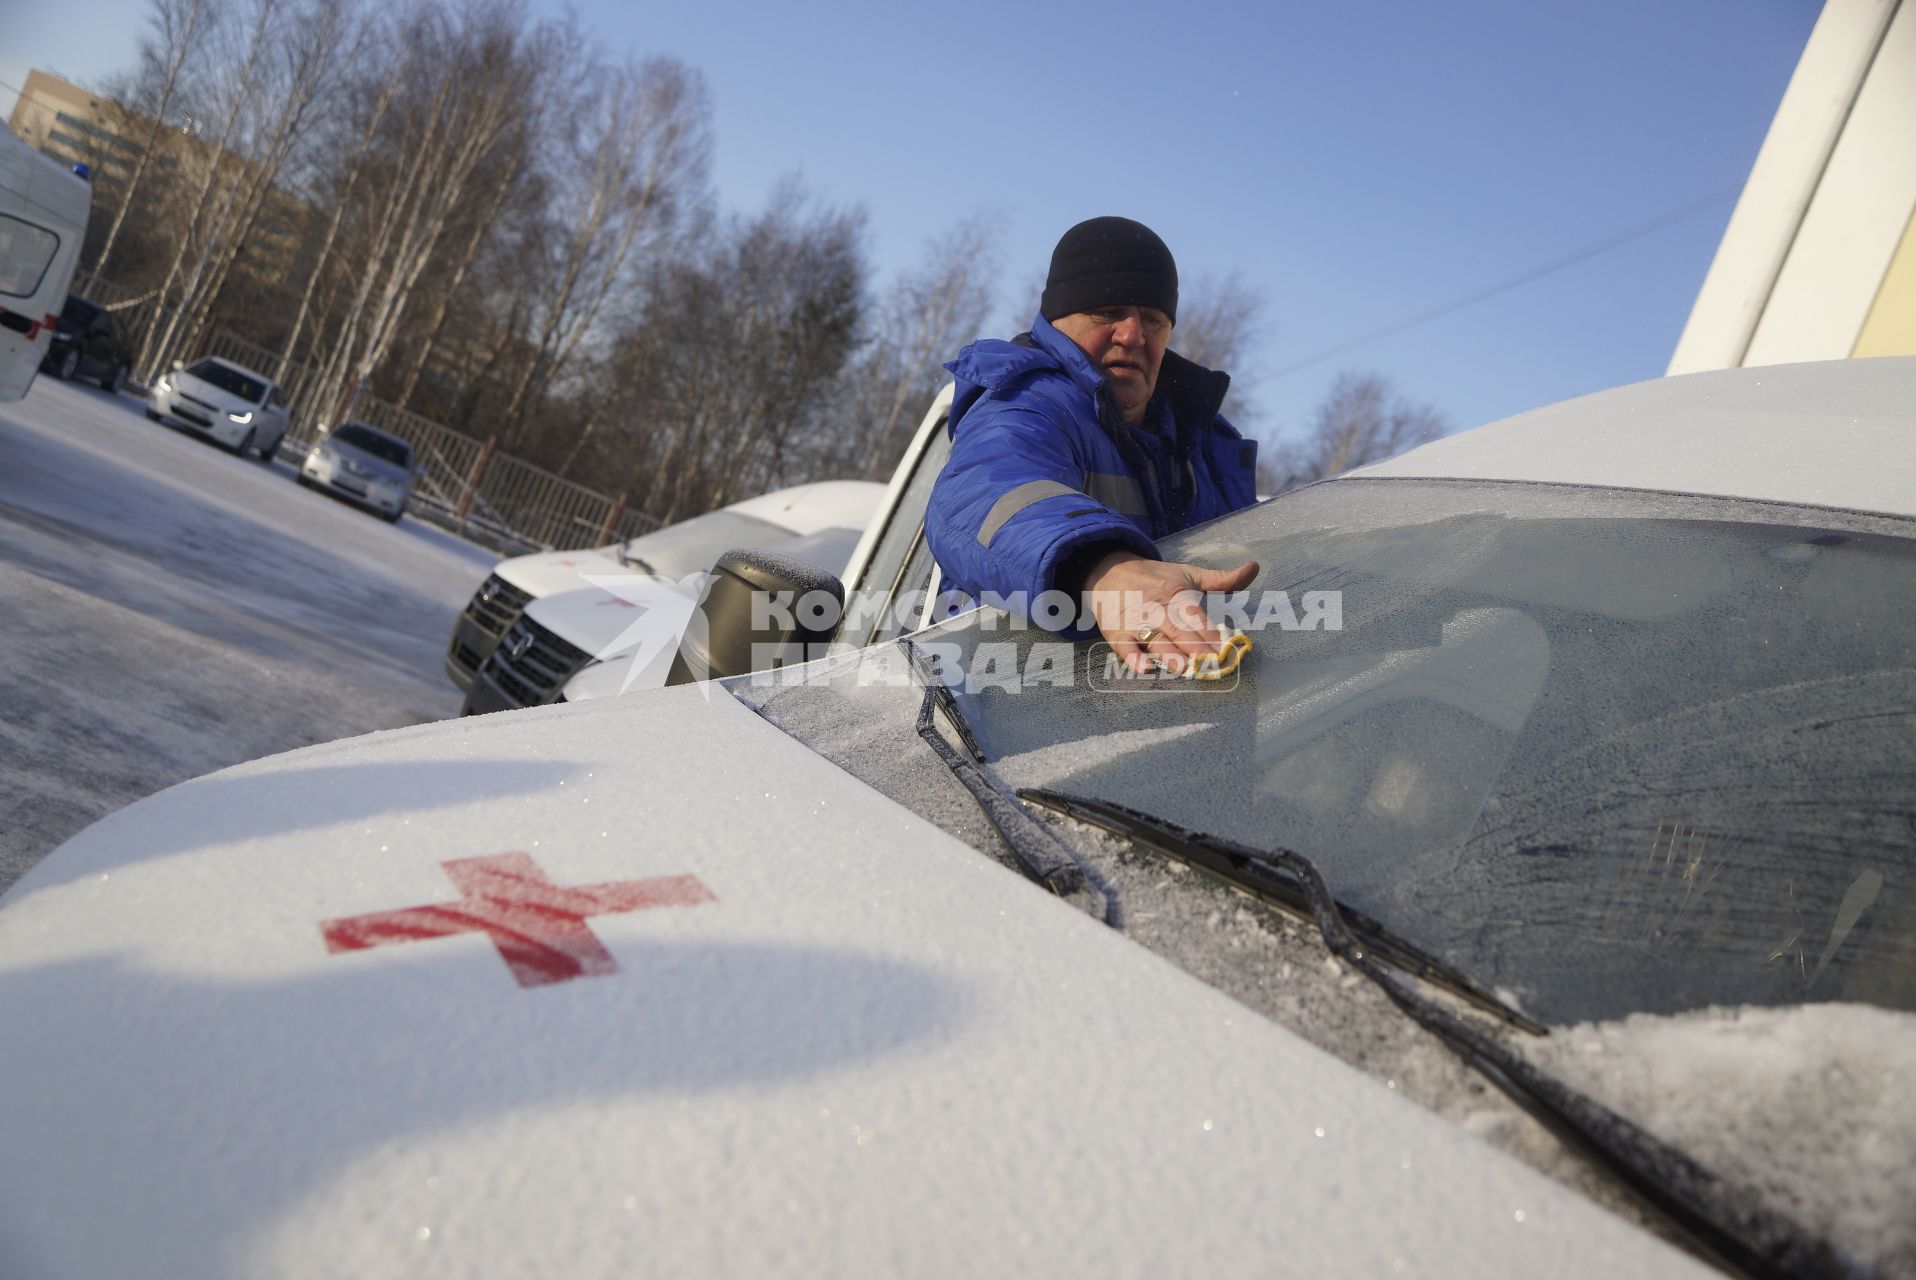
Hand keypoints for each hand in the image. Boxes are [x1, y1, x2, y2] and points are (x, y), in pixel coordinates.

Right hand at [1082, 551, 1259, 674]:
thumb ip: (1221, 579)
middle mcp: (1158, 610)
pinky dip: (1133, 658)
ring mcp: (1137, 624)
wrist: (1108, 570)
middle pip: (1179, 632)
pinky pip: (1125, 648)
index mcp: (1177, 596)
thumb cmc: (1154, 578)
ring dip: (1168, 655)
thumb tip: (1254, 568)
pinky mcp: (1117, 634)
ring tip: (1182, 668)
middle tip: (1212, 666)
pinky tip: (1144, 668)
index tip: (1228, 650)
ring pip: (1155, 641)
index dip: (1212, 635)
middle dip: (1196, 650)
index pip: (1198, 618)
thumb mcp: (1188, 573)